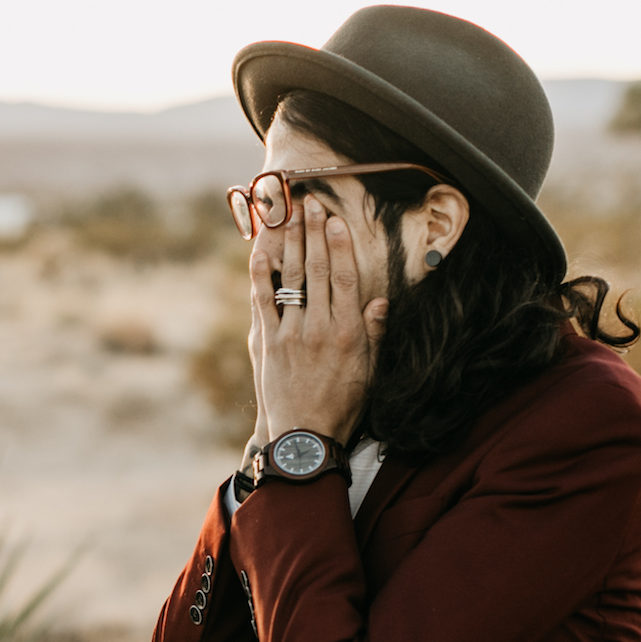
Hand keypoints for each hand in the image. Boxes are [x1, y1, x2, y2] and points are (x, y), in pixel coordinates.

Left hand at [250, 196, 389, 444]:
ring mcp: (290, 334)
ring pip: (290, 279)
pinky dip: (260, 276)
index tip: (336, 219)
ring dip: (289, 243)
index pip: (345, 278)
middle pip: (317, 270)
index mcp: (349, 333)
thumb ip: (375, 335)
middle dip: (313, 233)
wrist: (305, 438)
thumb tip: (380, 301)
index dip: (340, 245)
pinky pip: (262, 302)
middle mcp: (320, 328)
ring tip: (288, 215)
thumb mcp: (371, 372)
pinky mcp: (267, 344)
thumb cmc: (343, 406)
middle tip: (310, 203)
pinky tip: (260, 252)